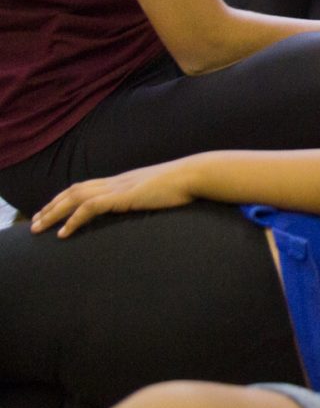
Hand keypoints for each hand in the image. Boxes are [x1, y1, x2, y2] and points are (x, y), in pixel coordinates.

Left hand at [31, 161, 196, 236]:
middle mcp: (117, 181)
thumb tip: (148, 205)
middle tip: (35, 222)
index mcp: (124, 180)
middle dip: (52, 206)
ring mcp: (119, 187)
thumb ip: (149, 196)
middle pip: (74, 190)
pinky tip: (63, 233)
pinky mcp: (124, 196)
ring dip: (54, 213)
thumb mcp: (161, 191)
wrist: (197, 175)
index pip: (86, 186)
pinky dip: (74, 219)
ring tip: (39, 228)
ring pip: (76, 197)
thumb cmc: (186, 184)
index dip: (66, 198)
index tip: (52, 210)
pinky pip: (91, 207)